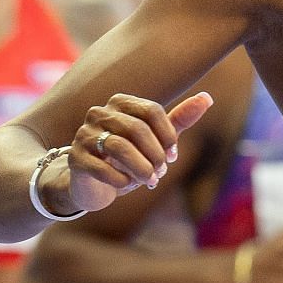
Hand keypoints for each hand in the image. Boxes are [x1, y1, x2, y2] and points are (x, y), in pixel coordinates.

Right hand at [55, 92, 214, 213]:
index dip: (168, 136)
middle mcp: (99, 113)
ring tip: (147, 180)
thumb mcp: (156, 140)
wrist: (93, 183)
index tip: (172, 156)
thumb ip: (179, 120)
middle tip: (159, 173)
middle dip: (155, 155)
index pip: (152, 111)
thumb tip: (207, 98)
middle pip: (137, 129)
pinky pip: (102, 168)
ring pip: (119, 148)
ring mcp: (84, 134)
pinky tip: (125, 185)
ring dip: (141, 168)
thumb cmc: (128, 158)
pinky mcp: (75, 158)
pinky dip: (121, 181)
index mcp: (121, 103)